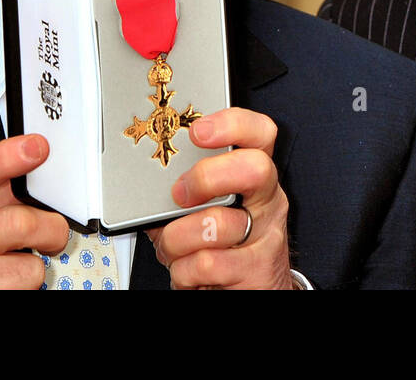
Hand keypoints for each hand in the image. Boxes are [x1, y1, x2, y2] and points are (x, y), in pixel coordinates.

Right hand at [0, 134, 69, 288]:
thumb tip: (42, 172)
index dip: (7, 158)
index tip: (36, 147)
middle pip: (20, 223)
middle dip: (52, 229)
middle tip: (51, 234)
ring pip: (31, 267)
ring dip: (33, 267)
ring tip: (14, 265)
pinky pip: (27, 291)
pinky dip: (25, 288)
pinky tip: (5, 282)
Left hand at [147, 107, 292, 288]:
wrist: (250, 289)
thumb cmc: (222, 244)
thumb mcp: (206, 206)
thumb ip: (186, 187)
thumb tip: (148, 177)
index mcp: (255, 175)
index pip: (260, 133)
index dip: (231, 125)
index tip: (198, 131)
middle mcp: (267, 200)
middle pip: (254, 169)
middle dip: (207, 177)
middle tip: (181, 194)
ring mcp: (267, 235)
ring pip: (216, 225)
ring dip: (178, 239)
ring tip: (176, 246)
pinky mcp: (257, 271)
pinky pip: (207, 264)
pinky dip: (184, 270)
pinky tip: (188, 268)